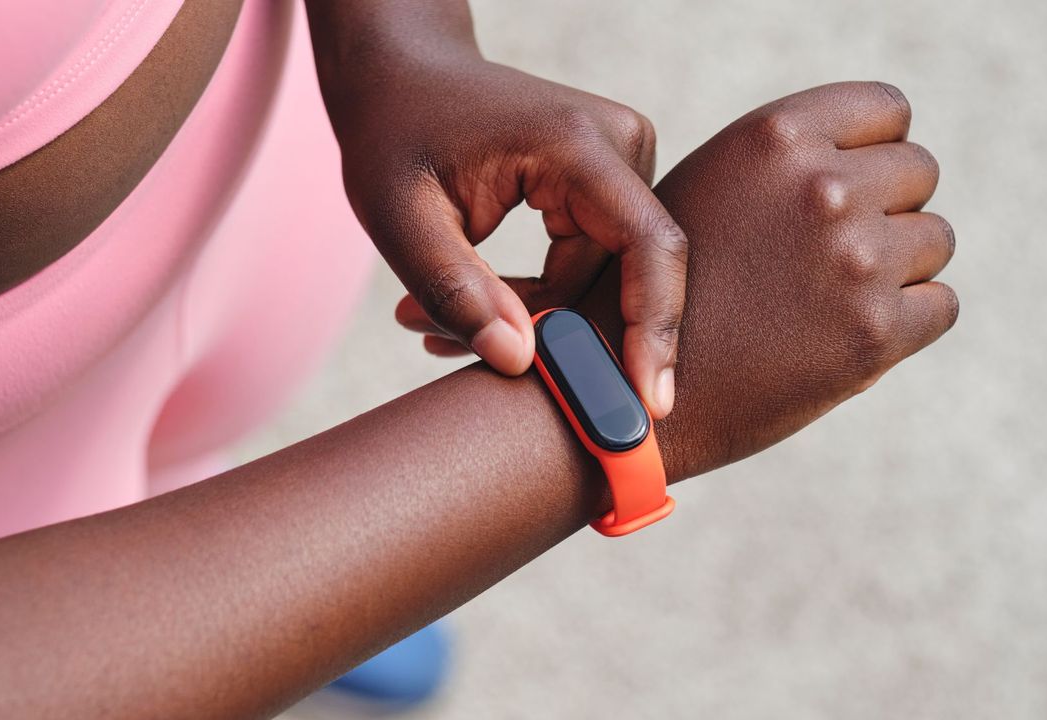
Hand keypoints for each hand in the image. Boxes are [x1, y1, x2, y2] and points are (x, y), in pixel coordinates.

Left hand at [330, 53, 686, 417]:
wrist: (401, 73)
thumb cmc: (393, 134)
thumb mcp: (400, 217)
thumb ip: (456, 290)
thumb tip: (520, 362)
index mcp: (575, 144)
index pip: (646, 246)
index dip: (653, 328)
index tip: (649, 404)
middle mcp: (617, 143)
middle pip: (619, 273)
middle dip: (552, 332)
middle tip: (442, 349)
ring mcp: (620, 159)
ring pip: (602, 276)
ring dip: (535, 315)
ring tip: (433, 325)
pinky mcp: (607, 182)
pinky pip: (592, 261)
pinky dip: (540, 295)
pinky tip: (477, 304)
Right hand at [577, 82, 957, 480]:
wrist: (620, 394)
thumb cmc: (652, 295)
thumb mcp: (704, 193)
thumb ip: (780, 172)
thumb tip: (859, 166)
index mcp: (774, 138)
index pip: (888, 110)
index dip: (872, 149)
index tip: (850, 186)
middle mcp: (820, 187)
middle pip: (919, 171)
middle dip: (886, 207)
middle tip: (832, 255)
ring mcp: (852, 259)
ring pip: (934, 240)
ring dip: (896, 268)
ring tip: (826, 301)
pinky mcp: (874, 332)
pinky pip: (938, 306)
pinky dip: (904, 324)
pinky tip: (841, 338)